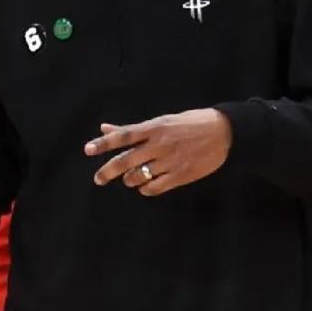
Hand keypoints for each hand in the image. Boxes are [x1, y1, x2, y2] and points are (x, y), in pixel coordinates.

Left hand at [86, 109, 230, 195]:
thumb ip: (132, 130)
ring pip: (138, 177)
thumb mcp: (162, 121)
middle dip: (107, 171)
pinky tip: (145, 186)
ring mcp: (169, 161)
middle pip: (126, 160)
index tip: (88, 150)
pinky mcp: (180, 176)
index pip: (123, 136)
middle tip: (98, 179)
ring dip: (129, 180)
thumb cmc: (190, 123)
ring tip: (130, 178)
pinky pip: (154, 188)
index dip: (104, 143)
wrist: (224, 132)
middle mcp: (159, 144)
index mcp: (154, 128)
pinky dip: (145, 189)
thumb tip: (105, 128)